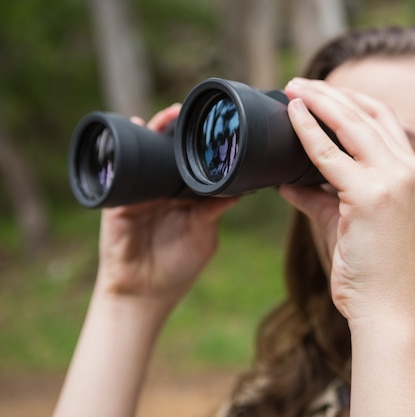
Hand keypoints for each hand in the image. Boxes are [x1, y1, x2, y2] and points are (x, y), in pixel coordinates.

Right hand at [96, 104, 238, 307]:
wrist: (144, 293)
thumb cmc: (178, 267)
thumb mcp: (204, 236)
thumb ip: (216, 212)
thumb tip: (241, 189)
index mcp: (186, 197)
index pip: (193, 164)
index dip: (200, 145)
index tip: (214, 126)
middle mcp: (164, 189)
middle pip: (168, 152)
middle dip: (175, 130)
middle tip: (186, 111)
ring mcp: (142, 192)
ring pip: (146, 155)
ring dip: (153, 133)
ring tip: (165, 117)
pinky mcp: (120, 200)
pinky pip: (119, 170)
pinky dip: (123, 150)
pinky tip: (131, 129)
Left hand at [280, 78, 414, 323]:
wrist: (387, 306)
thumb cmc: (370, 267)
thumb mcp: (344, 222)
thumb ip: (319, 197)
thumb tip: (287, 182)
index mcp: (408, 171)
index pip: (380, 118)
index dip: (349, 100)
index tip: (319, 91)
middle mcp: (406, 169)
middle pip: (366, 113)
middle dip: (330, 93)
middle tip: (297, 84)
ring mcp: (393, 180)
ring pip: (351, 124)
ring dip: (318, 101)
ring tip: (292, 89)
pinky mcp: (372, 196)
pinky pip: (329, 155)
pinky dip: (308, 132)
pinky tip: (292, 117)